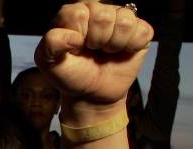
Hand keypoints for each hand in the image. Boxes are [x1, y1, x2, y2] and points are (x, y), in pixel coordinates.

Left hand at [35, 1, 152, 108]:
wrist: (92, 94)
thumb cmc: (71, 74)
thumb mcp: (49, 63)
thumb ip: (51, 45)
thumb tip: (73, 37)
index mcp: (73, 13)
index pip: (79, 14)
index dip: (78, 37)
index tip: (75, 49)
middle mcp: (97, 9)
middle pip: (104, 17)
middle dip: (97, 42)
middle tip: (92, 52)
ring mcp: (120, 17)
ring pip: (125, 23)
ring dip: (114, 45)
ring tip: (105, 52)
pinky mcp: (140, 29)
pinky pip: (143, 31)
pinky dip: (132, 47)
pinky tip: (122, 52)